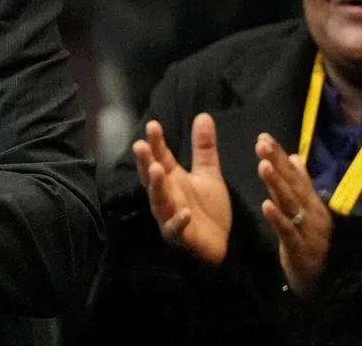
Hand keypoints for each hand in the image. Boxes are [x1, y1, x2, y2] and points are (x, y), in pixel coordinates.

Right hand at [133, 113, 231, 265]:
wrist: (221, 246)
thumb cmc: (208, 209)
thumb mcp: (209, 174)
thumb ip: (204, 147)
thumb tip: (203, 115)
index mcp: (171, 179)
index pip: (160, 157)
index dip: (155, 142)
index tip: (153, 125)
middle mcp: (166, 196)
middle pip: (151, 177)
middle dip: (145, 162)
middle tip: (141, 145)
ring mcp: (169, 216)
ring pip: (159, 200)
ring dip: (156, 186)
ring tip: (157, 170)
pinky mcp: (180, 237)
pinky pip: (177, 229)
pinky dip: (178, 221)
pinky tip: (185, 213)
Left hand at [256, 133, 331, 297]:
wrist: (317, 281)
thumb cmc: (306, 242)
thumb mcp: (303, 211)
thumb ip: (300, 185)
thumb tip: (295, 156)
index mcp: (311, 202)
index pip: (294, 174)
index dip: (279, 155)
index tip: (263, 136)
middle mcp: (312, 212)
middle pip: (292, 184)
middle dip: (277, 163)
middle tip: (261, 144)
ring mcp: (308, 230)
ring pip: (291, 204)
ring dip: (277, 184)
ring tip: (263, 166)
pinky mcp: (300, 249)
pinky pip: (287, 232)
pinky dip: (277, 218)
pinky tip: (265, 205)